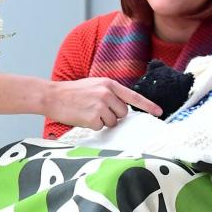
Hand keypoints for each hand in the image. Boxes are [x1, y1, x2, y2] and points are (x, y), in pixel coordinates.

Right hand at [45, 77, 161, 129]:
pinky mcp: (94, 118)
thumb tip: (121, 109)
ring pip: (112, 122)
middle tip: (96, 110)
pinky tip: (82, 117)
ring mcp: (101, 105)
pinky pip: (101, 127)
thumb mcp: (93, 86)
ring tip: (87, 112)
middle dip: (113, 115)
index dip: (148, 105)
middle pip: (123, 113)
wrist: (52, 96)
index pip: (133, 96)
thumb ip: (109, 94)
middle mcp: (108, 93)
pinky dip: (92, 126)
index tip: (159, 112)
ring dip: (102, 121)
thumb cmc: (71, 93)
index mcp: (109, 84)